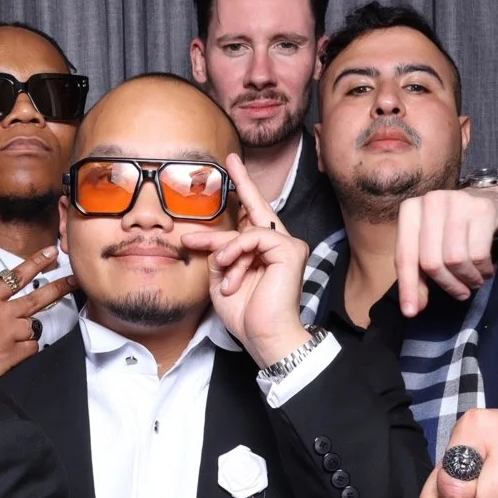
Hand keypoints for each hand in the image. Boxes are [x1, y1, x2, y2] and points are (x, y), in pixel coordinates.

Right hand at [0, 252, 73, 377]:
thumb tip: (6, 304)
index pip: (15, 276)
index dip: (36, 263)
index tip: (51, 253)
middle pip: (36, 297)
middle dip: (58, 288)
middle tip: (73, 281)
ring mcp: (7, 334)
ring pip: (33, 326)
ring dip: (27, 330)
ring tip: (9, 338)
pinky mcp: (11, 355)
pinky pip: (32, 347)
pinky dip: (26, 349)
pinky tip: (12, 352)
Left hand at [187, 152, 309, 370]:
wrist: (264, 337)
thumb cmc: (246, 315)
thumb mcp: (221, 278)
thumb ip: (218, 254)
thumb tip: (207, 238)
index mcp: (262, 252)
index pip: (250, 218)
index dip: (242, 192)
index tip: (230, 168)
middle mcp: (278, 244)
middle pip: (258, 207)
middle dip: (244, 182)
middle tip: (231, 160)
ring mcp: (287, 245)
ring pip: (246, 229)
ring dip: (225, 249)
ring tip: (221, 271)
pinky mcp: (290, 249)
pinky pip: (254, 237)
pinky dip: (236, 251)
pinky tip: (229, 267)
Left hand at [394, 184, 497, 317]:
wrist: (488, 200)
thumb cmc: (451, 229)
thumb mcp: (430, 246)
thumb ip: (418, 274)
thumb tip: (413, 308)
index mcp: (410, 210)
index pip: (405, 255)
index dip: (408, 286)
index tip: (411, 312)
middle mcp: (430, 201)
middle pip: (431, 261)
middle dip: (447, 284)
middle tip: (460, 292)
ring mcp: (457, 202)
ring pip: (455, 259)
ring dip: (467, 279)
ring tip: (473, 280)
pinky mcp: (482, 209)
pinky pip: (479, 255)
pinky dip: (483, 271)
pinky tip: (485, 269)